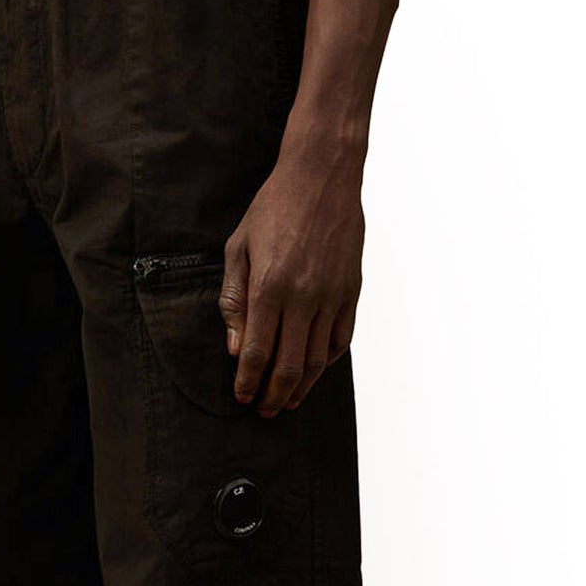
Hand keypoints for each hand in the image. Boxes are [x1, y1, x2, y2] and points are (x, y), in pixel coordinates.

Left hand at [219, 141, 364, 415]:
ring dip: (300, 388)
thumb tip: (235, 348)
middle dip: (273, 395)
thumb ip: (234, 300)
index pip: (257, 351)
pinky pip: (340, 340)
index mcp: (270, 285)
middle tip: (263, 411)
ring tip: (286, 401)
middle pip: (289, 365)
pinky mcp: (351, 291)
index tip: (242, 397)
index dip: (248, 381)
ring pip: (317, 360)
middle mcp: (303, 296)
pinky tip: (312, 373)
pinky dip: (326, 363)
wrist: (322, 175)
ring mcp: (332, 295)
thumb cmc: (273, 207)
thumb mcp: (239, 248)